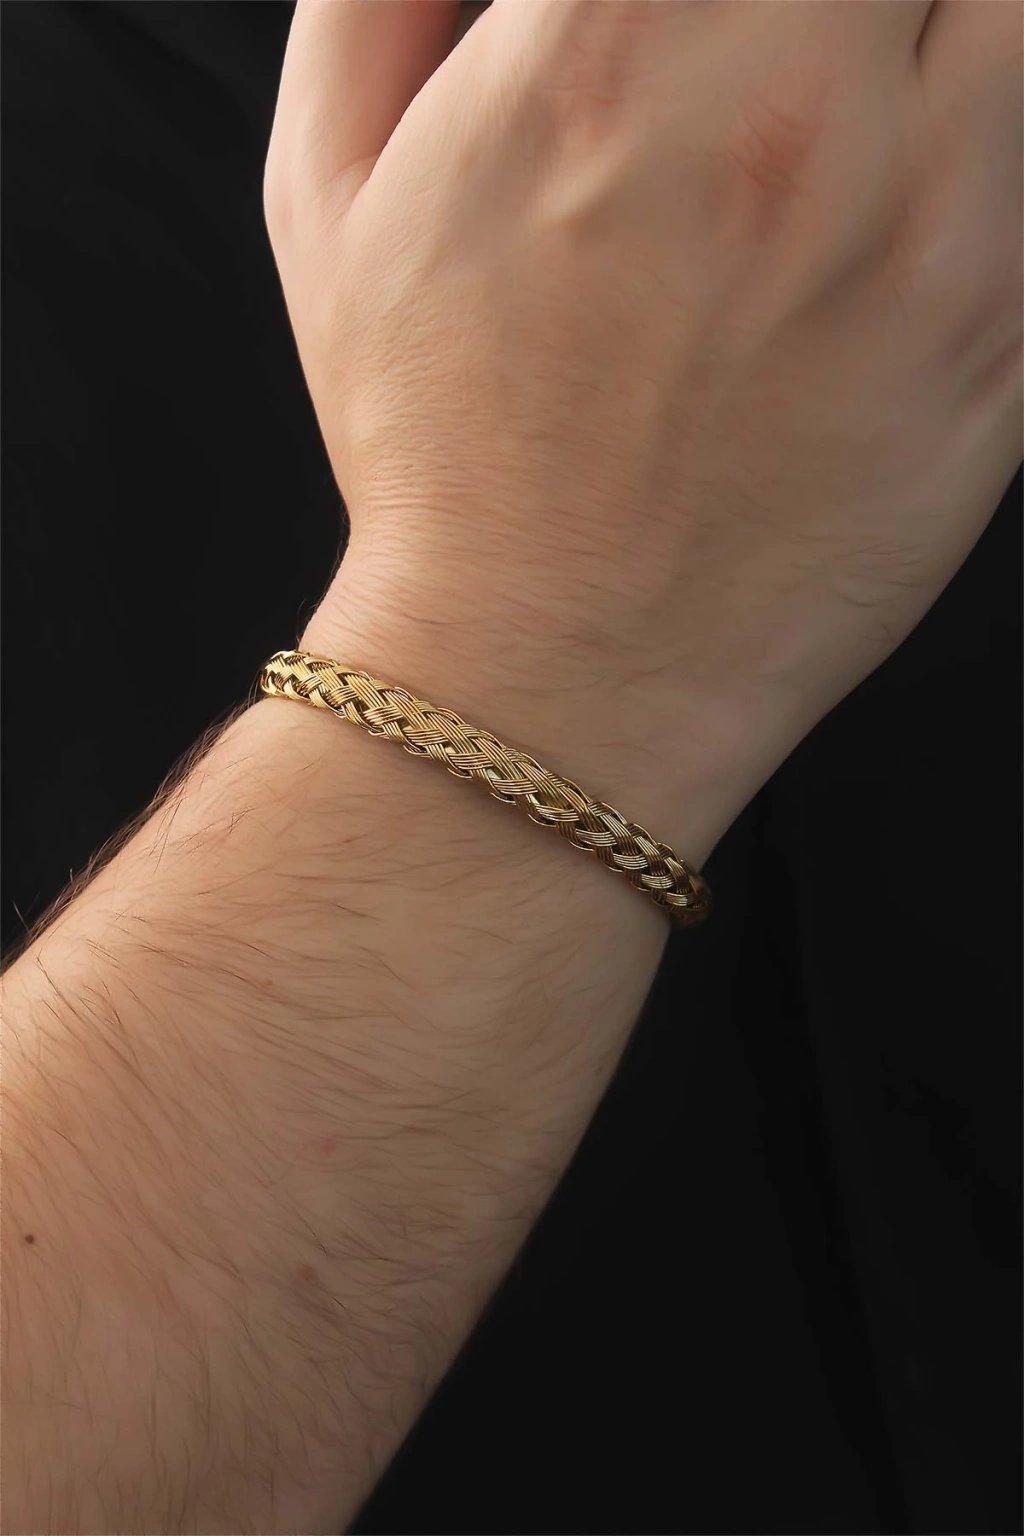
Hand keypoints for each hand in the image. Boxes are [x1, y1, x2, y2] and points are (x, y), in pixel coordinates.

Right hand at [264, 0, 1020, 856]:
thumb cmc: (442, 452)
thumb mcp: (332, 195)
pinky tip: (921, 176)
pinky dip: (998, 132)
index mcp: (607, 39)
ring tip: (868, 110)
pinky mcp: (1004, 341)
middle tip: (796, 60)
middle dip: (844, 4)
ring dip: (948, 40)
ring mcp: (929, 225)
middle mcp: (790, 106)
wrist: (551, 672)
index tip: (708, 25)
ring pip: (1014, 12)